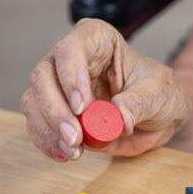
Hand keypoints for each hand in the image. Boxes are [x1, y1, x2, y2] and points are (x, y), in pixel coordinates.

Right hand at [20, 18, 190, 160]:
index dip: (71, 76)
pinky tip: (65, 154)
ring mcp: (58, 86)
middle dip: (56, 110)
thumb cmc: (159, 94)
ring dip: (49, 129)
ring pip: (33, 101)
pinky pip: (37, 125)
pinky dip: (47, 142)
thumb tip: (118, 116)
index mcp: (96, 40)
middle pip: (43, 75)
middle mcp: (70, 59)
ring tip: (74, 151)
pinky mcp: (54, 112)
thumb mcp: (159, 94)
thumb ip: (138, 103)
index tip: (82, 107)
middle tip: (75, 137)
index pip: (72, 48)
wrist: (158, 118)